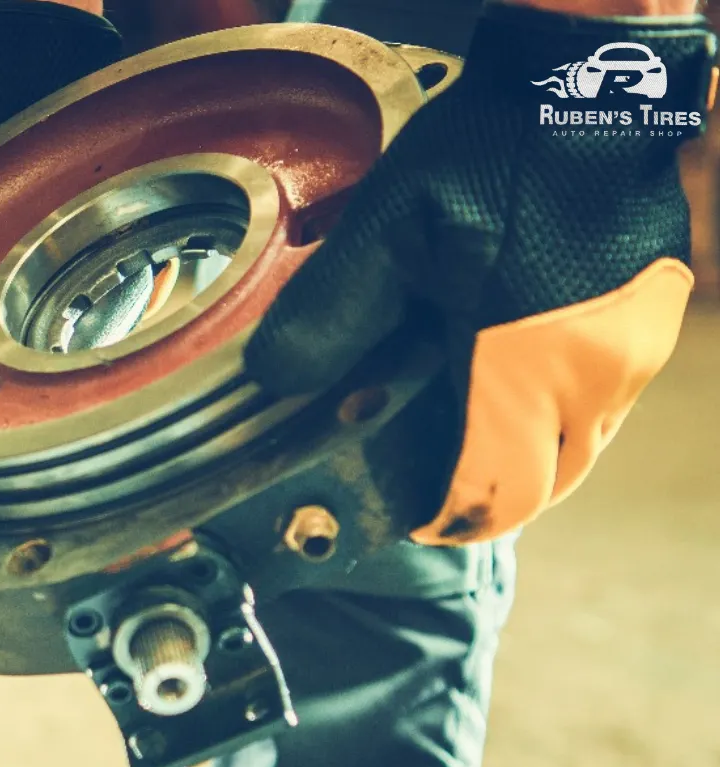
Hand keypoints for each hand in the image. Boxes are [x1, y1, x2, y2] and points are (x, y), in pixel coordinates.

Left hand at [243, 4, 716, 545]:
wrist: (589, 83)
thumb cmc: (492, 149)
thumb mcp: (387, 227)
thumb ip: (330, 312)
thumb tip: (275, 380)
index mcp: (529, 367)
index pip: (493, 493)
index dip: (448, 518)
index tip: (412, 517)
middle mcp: (599, 375)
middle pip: (544, 482)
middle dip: (487, 491)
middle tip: (435, 476)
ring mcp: (638, 348)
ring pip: (582, 442)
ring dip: (524, 448)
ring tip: (467, 416)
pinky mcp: (656, 316)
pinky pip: (608, 394)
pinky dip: (558, 403)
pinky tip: (511, 363)